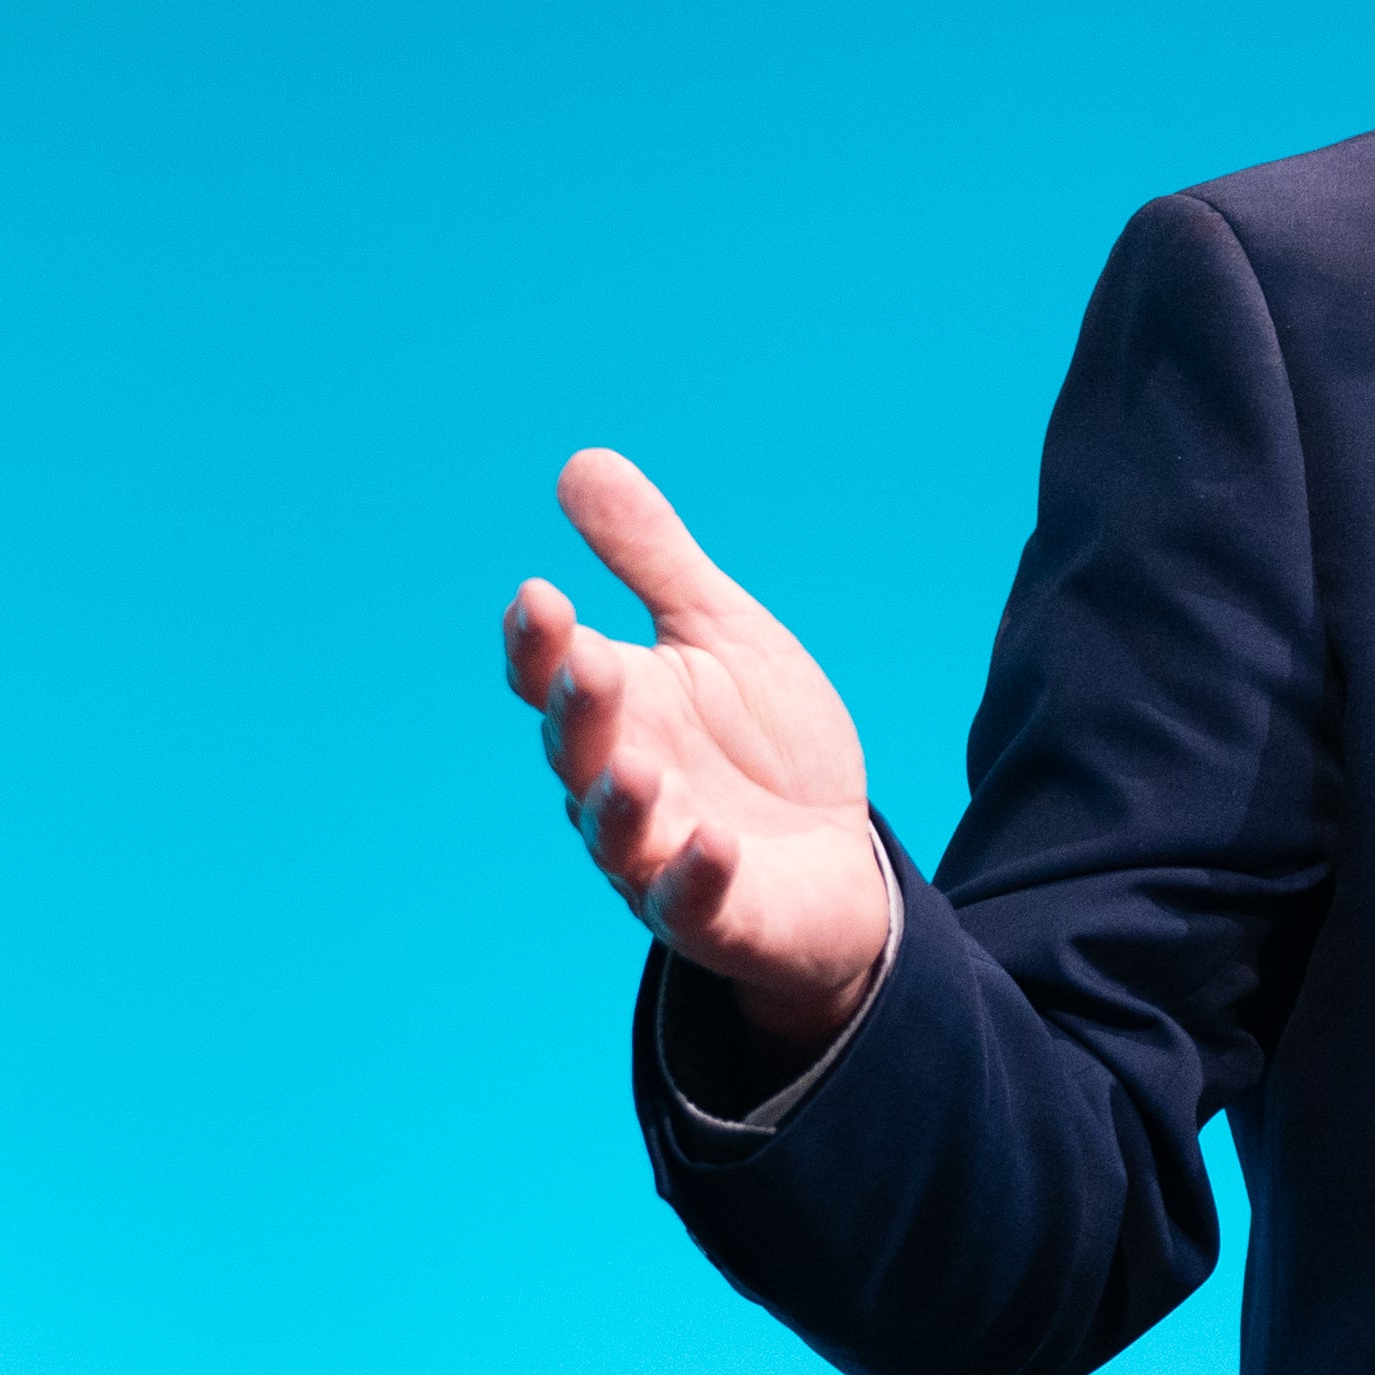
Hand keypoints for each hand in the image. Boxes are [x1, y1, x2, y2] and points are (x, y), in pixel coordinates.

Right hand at [503, 448, 890, 1047]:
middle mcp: (618, 783)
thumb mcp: (720, 632)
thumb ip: (653, 559)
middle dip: (581, 708)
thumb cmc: (763, 742)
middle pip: (579, 747)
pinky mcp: (714, 912)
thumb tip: (580, 462)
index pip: (554, 672)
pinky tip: (717, 847)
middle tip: (588, 661)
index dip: (539, 641)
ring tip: (639, 770)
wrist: (835, 856)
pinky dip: (698, 876)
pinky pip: (693, 901)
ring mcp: (659, 853)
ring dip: (623, 803)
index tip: (539, 594)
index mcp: (616, 709)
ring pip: (618, 833)